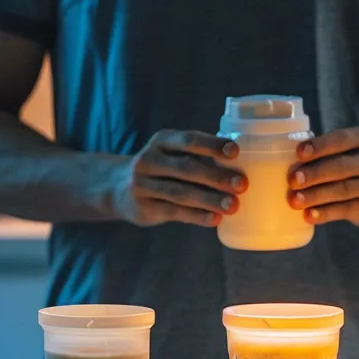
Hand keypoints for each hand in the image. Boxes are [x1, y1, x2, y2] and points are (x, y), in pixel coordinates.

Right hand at [113, 130, 244, 226]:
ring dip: (210, 199)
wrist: (116, 187)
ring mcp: (143, 185)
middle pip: (187, 168)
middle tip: (242, 184)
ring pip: (181, 193)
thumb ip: (198, 157)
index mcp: (162, 141)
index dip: (212, 145)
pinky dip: (196, 215)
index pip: (189, 140)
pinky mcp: (143, 208)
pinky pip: (174, 212)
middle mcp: (149, 160)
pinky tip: (215, 219)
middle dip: (216, 176)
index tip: (235, 152)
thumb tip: (239, 166)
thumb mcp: (171, 154)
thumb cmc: (160, 169)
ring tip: (233, 205)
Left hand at [288, 127, 358, 227]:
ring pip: (343, 190)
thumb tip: (285, 162)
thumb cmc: (352, 168)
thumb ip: (323, 154)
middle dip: (315, 173)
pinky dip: (325, 213)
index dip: (320, 146)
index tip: (299, 153)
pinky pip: (346, 210)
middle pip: (342, 166)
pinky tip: (309, 215)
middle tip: (292, 180)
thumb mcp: (345, 153)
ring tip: (294, 200)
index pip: (341, 139)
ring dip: (316, 195)